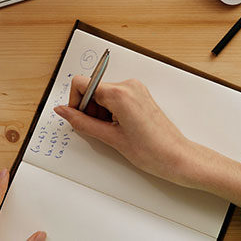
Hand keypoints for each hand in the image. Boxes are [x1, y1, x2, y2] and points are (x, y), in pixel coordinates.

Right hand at [53, 77, 240, 206]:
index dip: (75, 102)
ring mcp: (135, 89)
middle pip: (92, 89)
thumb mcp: (110, 138)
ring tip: (113, 132)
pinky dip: (111, 111)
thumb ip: (82, 122)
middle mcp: (128, 85)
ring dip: (100, 112)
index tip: (78, 117)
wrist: (177, 157)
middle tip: (99, 130)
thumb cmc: (151, 151)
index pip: (81, 83)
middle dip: (89, 109)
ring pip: (103, 94)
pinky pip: (115, 97)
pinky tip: (119, 128)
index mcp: (119, 93)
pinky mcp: (140, 95)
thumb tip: (63, 111)